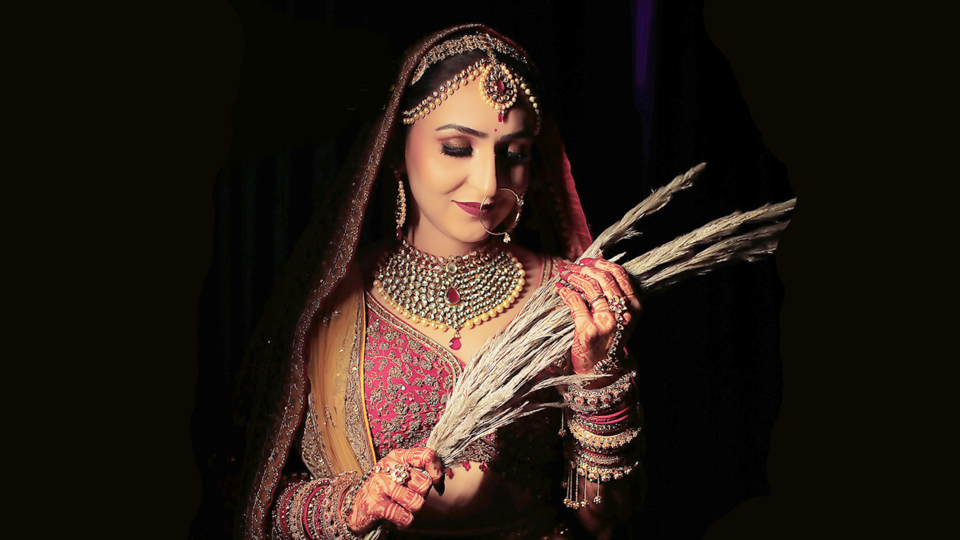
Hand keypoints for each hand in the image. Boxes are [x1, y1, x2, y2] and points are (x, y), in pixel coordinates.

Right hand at [347, 447, 444, 533]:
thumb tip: (440, 480)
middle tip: (409, 496)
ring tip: (401, 506)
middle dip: (422, 495)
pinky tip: (395, 516)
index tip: (437, 483)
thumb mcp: (401, 474)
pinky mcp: (375, 504)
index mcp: (397, 456)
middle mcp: (387, 466)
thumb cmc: (386, 490)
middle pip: (424, 483)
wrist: (357, 507)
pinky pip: (405, 516)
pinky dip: (405, 521)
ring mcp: (380, 484)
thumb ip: (420, 472)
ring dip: (412, 509)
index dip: (437, 471)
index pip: (426, 455)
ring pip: (416, 502)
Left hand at [555, 258, 641, 374]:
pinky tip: (559, 288)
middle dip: (585, 268)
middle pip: (604, 278)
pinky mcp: (588, 330)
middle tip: (571, 266)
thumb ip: (613, 295)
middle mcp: (623, 313)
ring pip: (590, 287)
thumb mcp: (619, 318)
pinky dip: (566, 291)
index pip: (620, 275)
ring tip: (564, 274)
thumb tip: (597, 264)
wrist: (600, 371)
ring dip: (574, 276)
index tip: (588, 260)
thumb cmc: (607, 341)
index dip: (602, 263)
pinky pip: (575, 302)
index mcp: (634, 307)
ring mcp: (606, 322)